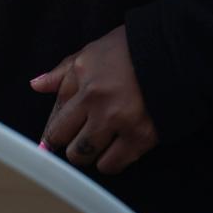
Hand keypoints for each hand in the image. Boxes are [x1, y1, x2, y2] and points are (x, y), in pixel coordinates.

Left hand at [31, 26, 158, 174]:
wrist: (176, 52)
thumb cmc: (133, 48)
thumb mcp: (93, 51)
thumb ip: (63, 71)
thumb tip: (36, 85)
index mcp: (82, 77)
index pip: (55, 114)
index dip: (53, 130)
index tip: (53, 141)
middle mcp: (96, 100)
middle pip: (63, 138)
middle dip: (67, 143)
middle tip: (76, 142)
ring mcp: (118, 120)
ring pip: (84, 155)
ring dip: (86, 155)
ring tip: (96, 147)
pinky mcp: (140, 136)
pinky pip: (112, 164)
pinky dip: (109, 163)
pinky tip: (114, 153)